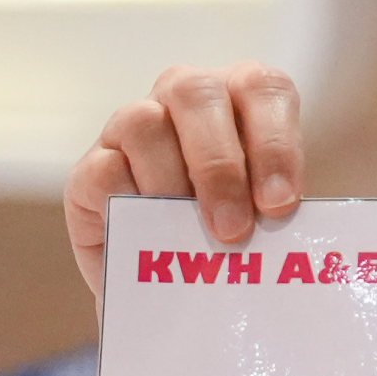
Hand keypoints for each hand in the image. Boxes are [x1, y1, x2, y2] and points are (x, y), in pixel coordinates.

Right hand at [66, 62, 304, 296]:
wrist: (177, 286)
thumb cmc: (234, 240)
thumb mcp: (268, 222)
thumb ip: (277, 213)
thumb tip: (283, 230)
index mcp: (240, 99)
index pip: (262, 89)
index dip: (275, 143)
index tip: (280, 205)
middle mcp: (185, 99)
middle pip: (197, 95)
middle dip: (219, 165)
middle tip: (234, 230)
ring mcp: (132, 126)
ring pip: (144, 123)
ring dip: (170, 184)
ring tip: (188, 239)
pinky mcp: (92, 168)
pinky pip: (104, 169)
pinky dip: (129, 204)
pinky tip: (149, 238)